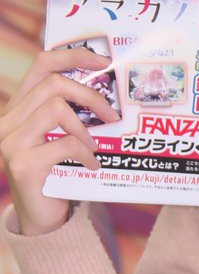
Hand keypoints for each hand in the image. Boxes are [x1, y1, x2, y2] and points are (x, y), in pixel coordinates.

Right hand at [0, 48, 119, 235]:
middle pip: (54, 84)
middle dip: (90, 96)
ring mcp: (10, 142)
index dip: (73, 55)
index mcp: (17, 108)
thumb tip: (109, 89)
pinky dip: (85, 153)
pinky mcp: (22, 165)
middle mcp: (7, 121)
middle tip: (112, 115)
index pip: (42, 64)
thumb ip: (70, 112)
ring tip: (95, 146)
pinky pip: (64, 144)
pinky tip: (92, 165)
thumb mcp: (60, 135)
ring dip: (85, 128)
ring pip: (56, 108)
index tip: (103, 61)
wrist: (41, 218)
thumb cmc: (57, 172)